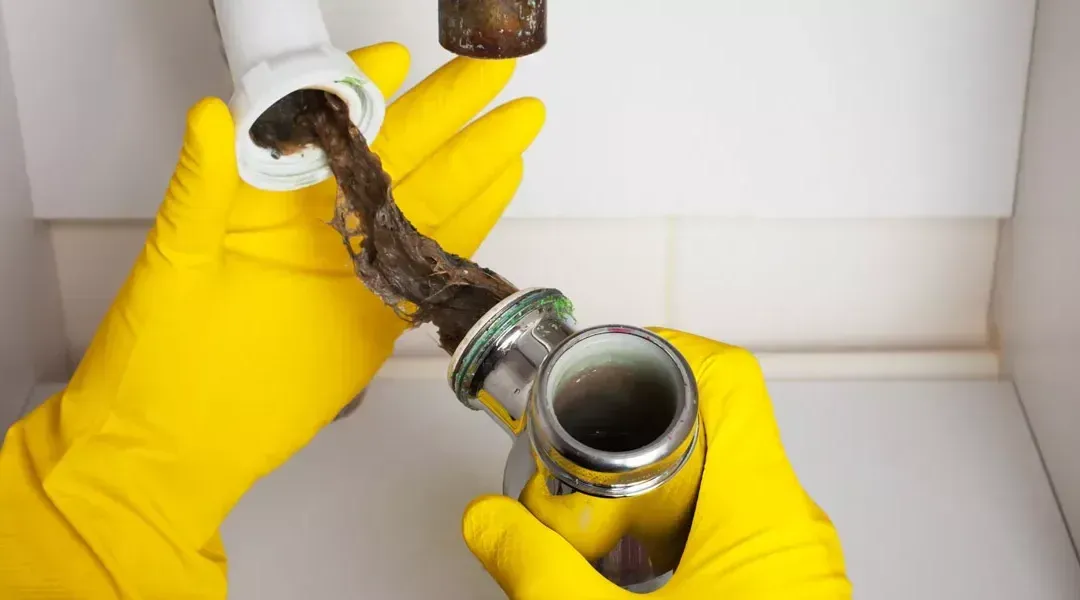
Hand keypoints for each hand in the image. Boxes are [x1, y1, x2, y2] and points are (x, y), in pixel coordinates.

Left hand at [0, 44, 542, 597]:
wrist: (181, 442)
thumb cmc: (158, 355)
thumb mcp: (177, 260)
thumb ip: (201, 187)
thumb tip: (210, 113)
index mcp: (269, 200)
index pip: (328, 127)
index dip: (367, 87)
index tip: (400, 55)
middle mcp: (320, 225)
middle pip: (399, 153)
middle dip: (451, 108)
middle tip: (496, 72)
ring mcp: (356, 267)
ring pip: (430, 200)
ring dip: (478, 158)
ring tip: (518, 122)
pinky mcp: (381, 314)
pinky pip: (436, 262)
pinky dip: (474, 223)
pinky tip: (503, 185)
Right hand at [463, 330, 851, 598]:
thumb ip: (535, 572)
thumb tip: (487, 524)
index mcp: (762, 514)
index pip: (729, 379)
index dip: (665, 349)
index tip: (608, 361)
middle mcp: (786, 527)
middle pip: (710, 432)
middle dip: (631, 444)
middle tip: (578, 467)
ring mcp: (787, 563)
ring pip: (712, 486)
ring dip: (645, 497)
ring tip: (594, 532)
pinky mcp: (778, 593)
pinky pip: (720, 533)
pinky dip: (664, 537)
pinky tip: (625, 577)